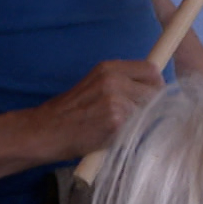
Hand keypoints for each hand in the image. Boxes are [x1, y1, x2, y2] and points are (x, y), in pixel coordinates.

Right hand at [36, 59, 164, 158]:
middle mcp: (114, 80)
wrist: (46, 131)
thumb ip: (122, 83)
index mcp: (109, 68)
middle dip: (154, 105)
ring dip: (141, 121)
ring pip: (148, 111)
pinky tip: (112, 136)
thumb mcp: (95, 85)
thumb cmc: (70, 112)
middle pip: (155, 90)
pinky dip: (130, 133)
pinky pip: (137, 127)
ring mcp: (115, 100)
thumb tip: (152, 90)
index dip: (156, 85)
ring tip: (120, 127)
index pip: (151, 69)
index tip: (154, 97)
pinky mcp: (115, 121)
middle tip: (139, 118)